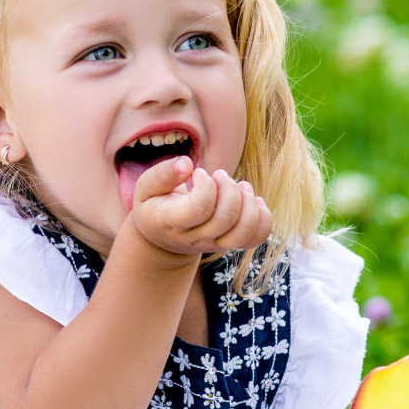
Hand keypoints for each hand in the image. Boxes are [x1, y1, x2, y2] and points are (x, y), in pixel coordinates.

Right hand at [128, 157, 273, 257]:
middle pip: (225, 219)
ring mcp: (215, 244)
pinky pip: (256, 238)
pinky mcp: (231, 243)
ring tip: (240, 185)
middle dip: (228, 188)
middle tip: (219, 175)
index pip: (199, 209)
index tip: (199, 173)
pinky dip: (263, 217)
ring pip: (244, 231)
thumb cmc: (154, 205)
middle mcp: (196, 239)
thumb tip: (187, 164)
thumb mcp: (146, 188)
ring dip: (248, 202)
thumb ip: (162, 174)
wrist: (161, 238)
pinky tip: (252, 200)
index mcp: (172, 223)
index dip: (206, 186)